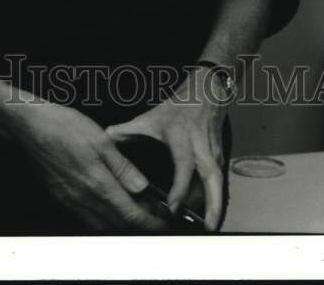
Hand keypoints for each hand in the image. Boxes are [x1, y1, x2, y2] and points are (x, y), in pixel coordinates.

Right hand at [8, 100, 170, 232]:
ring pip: (102, 225)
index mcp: (97, 183)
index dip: (150, 222)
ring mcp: (70, 201)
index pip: (130, 215)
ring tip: (134, 208)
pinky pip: (86, 218)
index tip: (163, 223)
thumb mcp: (101, 139)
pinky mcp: (60, 198)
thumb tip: (142, 187)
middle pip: (118, 224)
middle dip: (138, 224)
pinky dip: (103, 218)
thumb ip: (123, 167)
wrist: (29, 127)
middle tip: (153, 214)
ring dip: (120, 222)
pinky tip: (108, 204)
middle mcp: (83, 199)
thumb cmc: (63, 126)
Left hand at [105, 68, 230, 231]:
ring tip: (209, 229)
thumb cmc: (176, 109)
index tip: (174, 206)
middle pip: (211, 176)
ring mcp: (213, 153)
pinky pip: (218, 182)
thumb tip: (105, 139)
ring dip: (216, 205)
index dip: (180, 186)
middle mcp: (200, 147)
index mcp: (182, 137)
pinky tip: (209, 217)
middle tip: (205, 228)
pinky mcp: (219, 158)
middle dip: (210, 203)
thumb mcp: (151, 117)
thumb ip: (128, 130)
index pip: (183, 164)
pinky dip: (215, 199)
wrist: (205, 94)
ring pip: (218, 182)